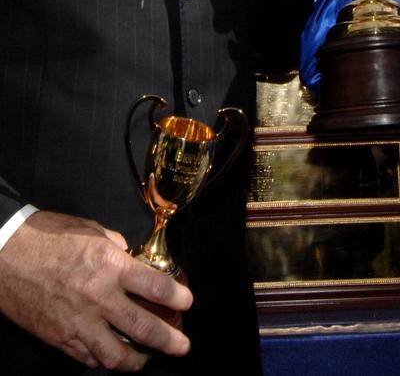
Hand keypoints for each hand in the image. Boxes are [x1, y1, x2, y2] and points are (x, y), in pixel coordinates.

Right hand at [0, 211, 191, 370]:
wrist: (6, 255)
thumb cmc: (48, 236)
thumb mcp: (90, 231)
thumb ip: (115, 247)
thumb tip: (130, 258)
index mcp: (110, 264)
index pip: (155, 287)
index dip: (177, 297)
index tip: (187, 303)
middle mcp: (98, 297)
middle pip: (143, 327)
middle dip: (168, 340)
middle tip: (183, 346)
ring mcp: (78, 322)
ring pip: (116, 355)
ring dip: (137, 361)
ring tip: (148, 359)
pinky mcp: (59, 338)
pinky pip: (88, 358)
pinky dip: (104, 359)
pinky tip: (113, 356)